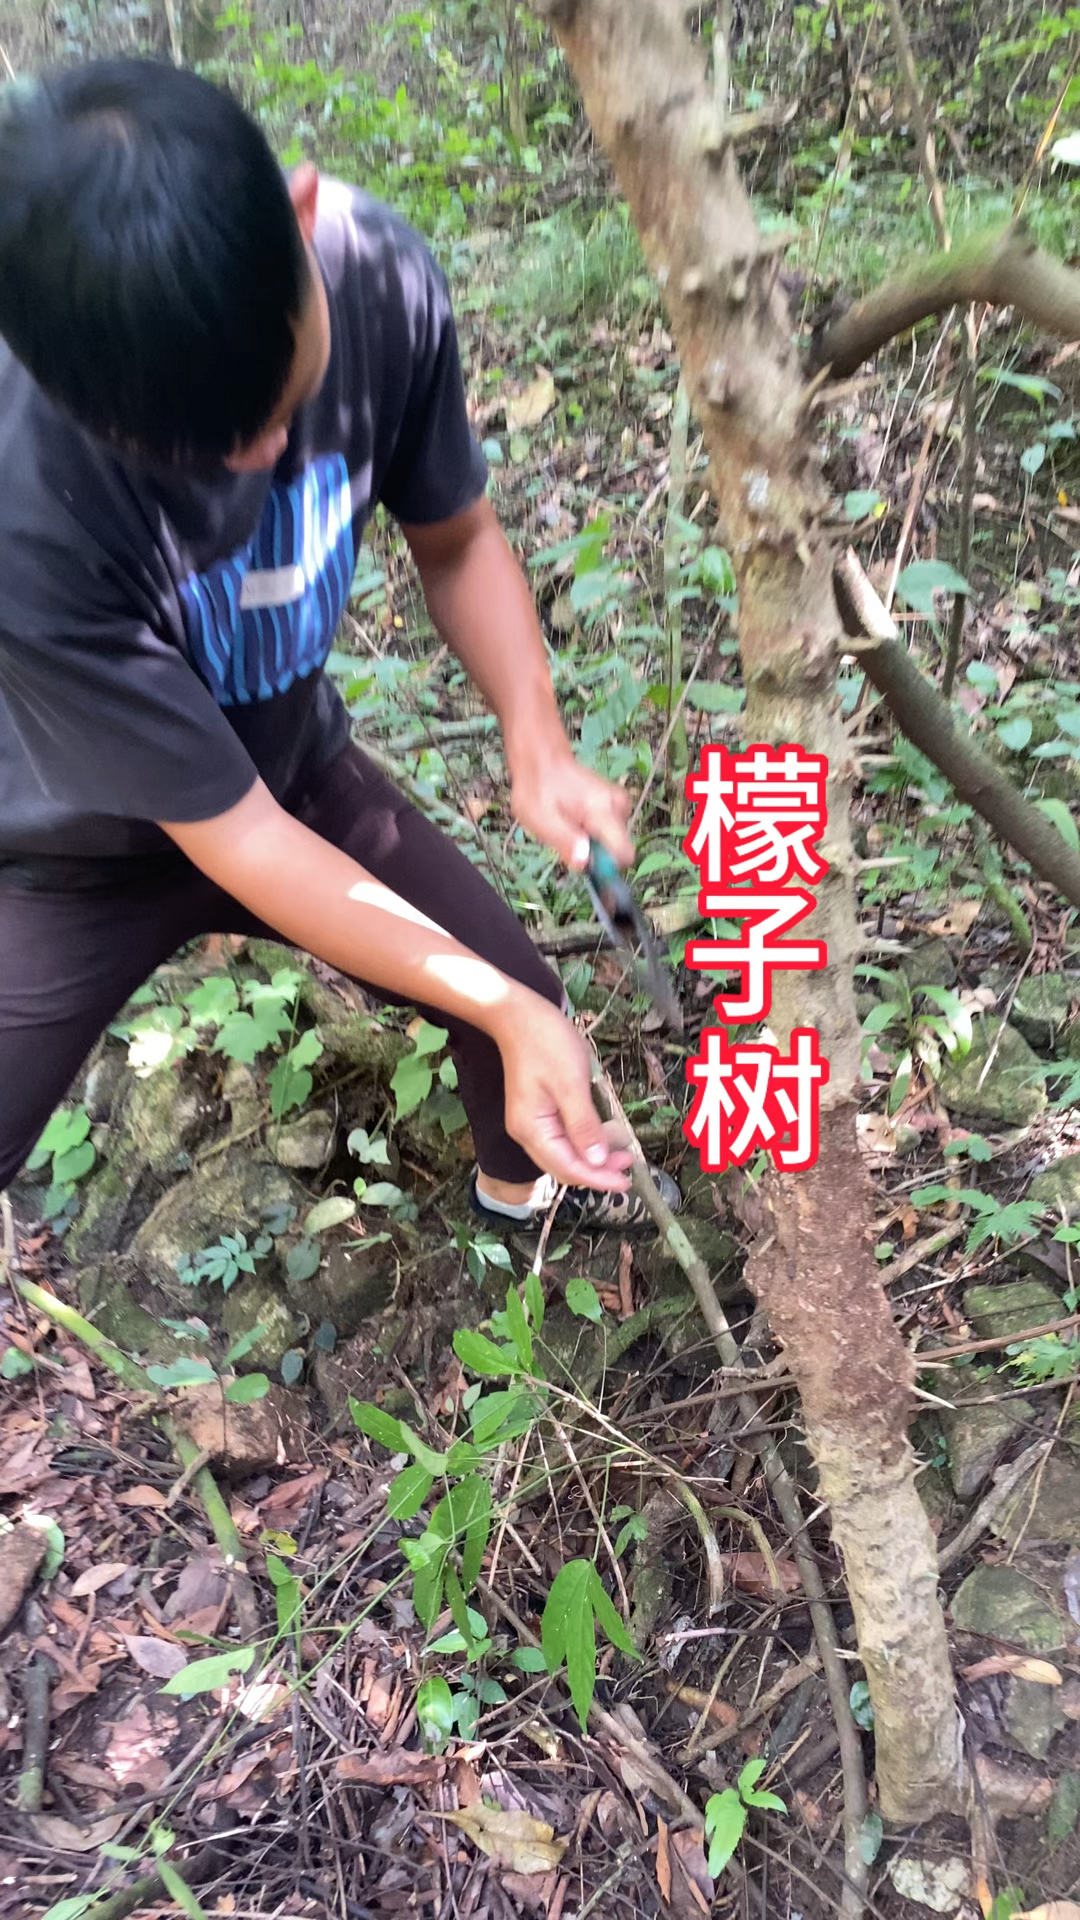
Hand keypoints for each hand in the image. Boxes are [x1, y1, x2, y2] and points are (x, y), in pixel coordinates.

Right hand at [495, 996, 632, 1190]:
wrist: (518, 1015)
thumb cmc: (546, 1044)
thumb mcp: (571, 1084)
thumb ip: (584, 1125)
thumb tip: (597, 1162)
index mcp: (532, 1130)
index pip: (568, 1168)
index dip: (599, 1178)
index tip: (627, 1180)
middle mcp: (527, 1134)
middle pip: (564, 1166)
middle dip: (597, 1171)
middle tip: (629, 1163)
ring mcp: (532, 1123)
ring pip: (564, 1154)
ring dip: (593, 1158)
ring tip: (622, 1151)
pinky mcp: (538, 1112)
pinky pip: (562, 1138)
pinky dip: (584, 1142)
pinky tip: (603, 1134)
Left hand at [509, 735, 633, 870]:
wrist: (542, 760)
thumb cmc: (537, 788)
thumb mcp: (541, 819)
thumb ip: (565, 841)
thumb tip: (584, 864)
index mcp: (603, 810)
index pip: (624, 853)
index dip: (605, 867)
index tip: (583, 862)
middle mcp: (619, 806)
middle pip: (617, 849)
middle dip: (592, 852)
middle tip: (566, 836)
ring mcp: (620, 804)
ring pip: (611, 841)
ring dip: (588, 840)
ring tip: (565, 823)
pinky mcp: (616, 804)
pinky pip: (608, 831)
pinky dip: (590, 830)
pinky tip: (572, 817)